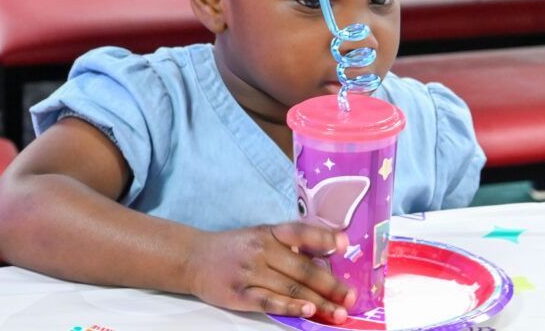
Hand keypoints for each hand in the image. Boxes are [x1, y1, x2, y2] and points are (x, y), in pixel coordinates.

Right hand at [185, 223, 355, 323]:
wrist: (193, 257)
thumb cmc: (233, 248)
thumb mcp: (259, 235)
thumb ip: (287, 244)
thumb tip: (324, 256)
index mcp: (269, 233)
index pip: (300, 232)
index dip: (323, 237)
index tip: (345, 245)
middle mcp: (261, 250)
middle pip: (302, 268)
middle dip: (330, 284)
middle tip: (351, 297)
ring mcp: (250, 272)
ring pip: (290, 288)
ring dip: (318, 302)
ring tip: (337, 312)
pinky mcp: (239, 293)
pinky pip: (268, 302)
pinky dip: (289, 307)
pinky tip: (306, 312)